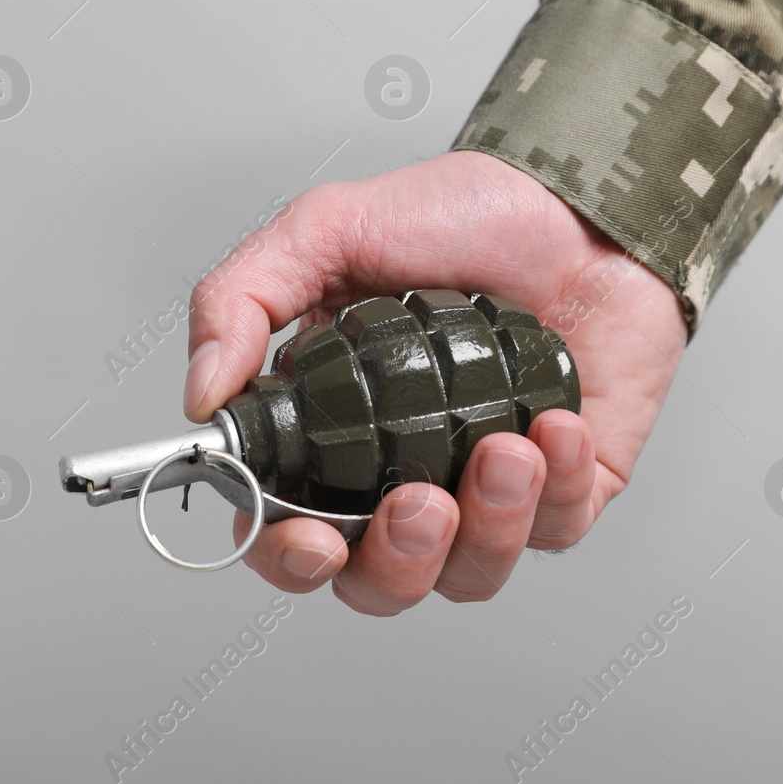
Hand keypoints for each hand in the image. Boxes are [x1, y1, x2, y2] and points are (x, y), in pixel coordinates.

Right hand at [183, 150, 687, 614]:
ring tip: (505, 448)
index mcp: (332, 429)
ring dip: (489, 524)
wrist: (581, 203)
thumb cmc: (465, 213)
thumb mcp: (326, 229)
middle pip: (375, 581)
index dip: (287, 555)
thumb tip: (201, 394)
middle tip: (419, 501)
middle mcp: (401, 471)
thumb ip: (241, 299)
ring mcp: (483, 487)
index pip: (285, 528)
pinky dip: (559, 489)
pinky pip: (556, 531)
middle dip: (397, 561)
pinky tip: (556, 430)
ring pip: (468, 574)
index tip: (311, 538)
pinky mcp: (567, 488)